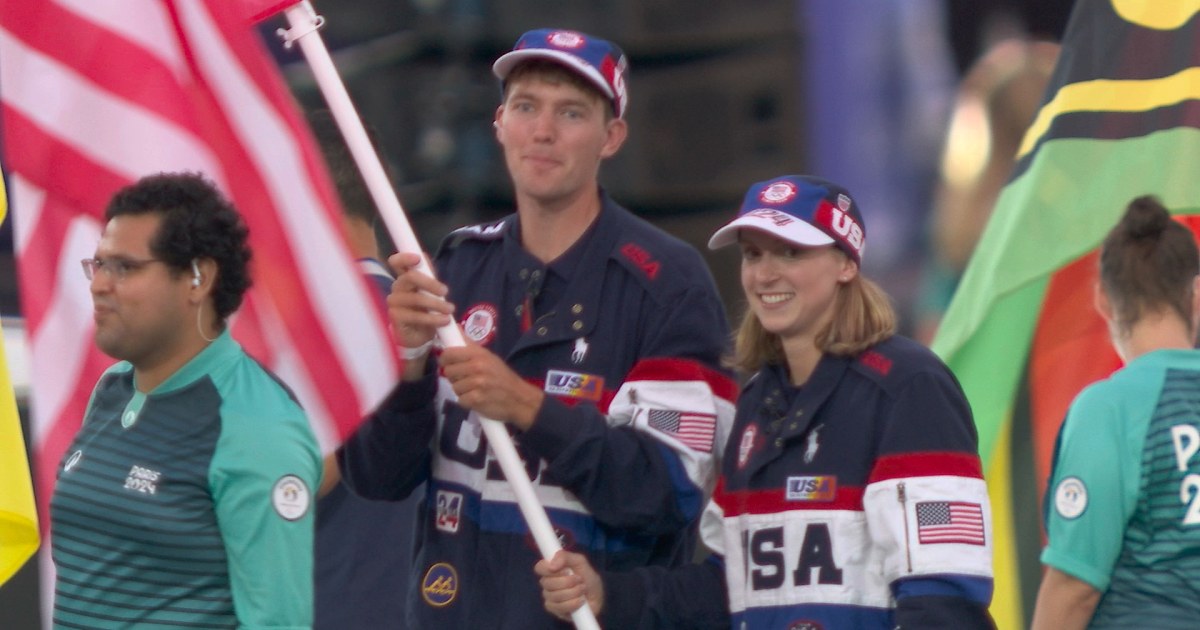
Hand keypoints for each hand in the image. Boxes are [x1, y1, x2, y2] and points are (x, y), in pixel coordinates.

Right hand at [387, 253, 452, 377]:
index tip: (418, 259)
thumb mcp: (429, 292)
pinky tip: (444, 320)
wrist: (417, 336)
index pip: (397, 262)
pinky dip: (433, 318)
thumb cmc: (424, 310)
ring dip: (437, 304)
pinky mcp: (396, 318)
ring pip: (416, 297)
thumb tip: (425, 257)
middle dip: (430, 283)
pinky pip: (416, 316)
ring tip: (450, 310)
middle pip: (409, 277)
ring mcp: (394, 303)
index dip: (405, 257)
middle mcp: (396, 288)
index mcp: (404, 278)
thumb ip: (428, 276)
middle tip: (446, 292)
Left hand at [439, 345, 543, 429]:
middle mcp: (477, 367)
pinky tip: (477, 398)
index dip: (445, 360)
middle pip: (449, 372)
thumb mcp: (488, 356)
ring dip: (462, 391)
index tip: (449, 364)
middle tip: (466, 379)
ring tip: (474, 389)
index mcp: (478, 354)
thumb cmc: (502, 376)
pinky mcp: (476, 399)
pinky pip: (460, 400)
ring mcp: (477, 384)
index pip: (448, 354)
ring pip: (454, 387)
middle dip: (455, 377)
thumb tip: (454, 327)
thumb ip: (469, 344)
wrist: (519, 398)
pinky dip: (467, 401)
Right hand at [535, 550, 603, 620]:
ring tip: (582, 589)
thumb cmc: (587, 577)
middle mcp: (548, 583)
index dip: (547, 569)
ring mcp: (550, 598)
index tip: (561, 569)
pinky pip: (559, 607)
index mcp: (551, 570)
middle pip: (546, 583)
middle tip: (579, 579)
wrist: (598, 595)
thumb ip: (565, 557)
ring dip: (573, 592)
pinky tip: (581, 600)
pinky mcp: (555, 610)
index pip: (539, 568)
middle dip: (567, 581)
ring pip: (554, 596)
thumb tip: (552, 565)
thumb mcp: (580, 561)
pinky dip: (573, 603)